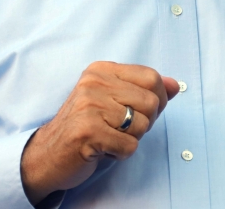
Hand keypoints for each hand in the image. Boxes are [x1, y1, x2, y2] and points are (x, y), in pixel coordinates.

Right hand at [20, 62, 179, 203]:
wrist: (48, 154)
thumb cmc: (86, 126)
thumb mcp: (114, 99)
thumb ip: (145, 90)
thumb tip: (176, 85)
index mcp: (102, 70)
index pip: (151, 77)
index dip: (157, 99)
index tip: (140, 111)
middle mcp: (94, 83)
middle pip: (151, 102)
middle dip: (144, 122)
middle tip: (121, 129)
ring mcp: (89, 106)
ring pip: (142, 125)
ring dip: (130, 139)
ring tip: (109, 137)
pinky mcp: (87, 131)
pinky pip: (129, 146)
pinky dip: (120, 153)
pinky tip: (103, 148)